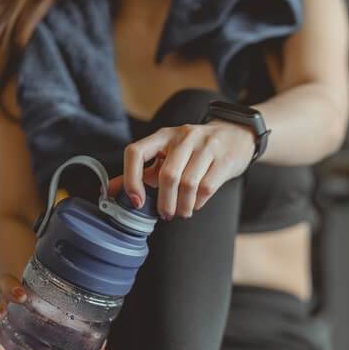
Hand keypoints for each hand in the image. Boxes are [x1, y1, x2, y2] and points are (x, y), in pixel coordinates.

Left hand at [121, 121, 255, 219]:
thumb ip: (142, 171)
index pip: (136, 152)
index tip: (137, 200)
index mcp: (163, 135)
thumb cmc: (197, 149)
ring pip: (188, 184)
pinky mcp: (225, 159)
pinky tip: (196, 204)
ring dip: (182, 205)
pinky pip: (207, 187)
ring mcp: (206, 146)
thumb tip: (111, 190)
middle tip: (166, 214)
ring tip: (181, 212)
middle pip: (168, 175)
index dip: (131, 179)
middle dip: (165, 202)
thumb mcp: (168, 153)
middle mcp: (184, 137)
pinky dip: (199, 202)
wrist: (237, 134)